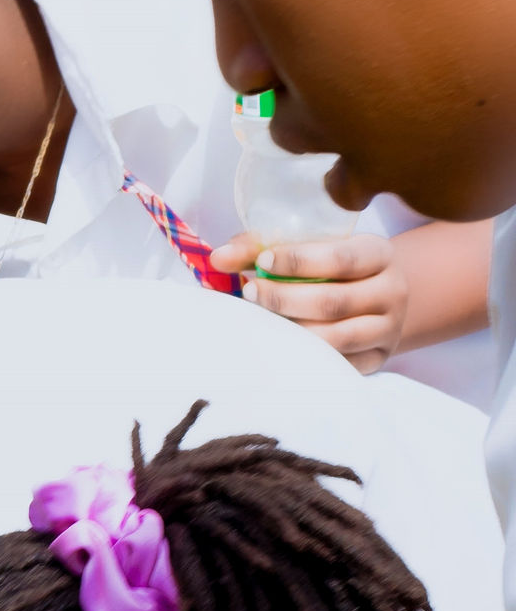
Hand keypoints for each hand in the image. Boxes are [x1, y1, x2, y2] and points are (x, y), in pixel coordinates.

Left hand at [212, 229, 404, 370]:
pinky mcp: (379, 358)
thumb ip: (262, 247)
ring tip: (261, 319)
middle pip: (333, 302)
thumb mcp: (310, 246)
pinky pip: (340, 364)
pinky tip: (281, 345)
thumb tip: (218, 258)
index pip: (340, 258)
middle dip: (283, 298)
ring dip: (292, 331)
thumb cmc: (332, 266)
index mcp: (379, 253)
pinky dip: (307, 356)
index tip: (262, 263)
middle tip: (250, 292)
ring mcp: (388, 329)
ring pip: (337, 338)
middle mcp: (392, 291)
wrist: (377, 296)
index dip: (297, 262)